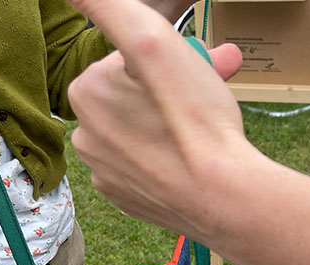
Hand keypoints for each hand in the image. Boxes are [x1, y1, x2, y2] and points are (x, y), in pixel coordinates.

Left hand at [67, 0, 244, 240]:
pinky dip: (164, 162)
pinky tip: (186, 164)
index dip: (162, 64)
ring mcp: (107, 175)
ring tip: (194, 138)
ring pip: (138, 133)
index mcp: (86, 95)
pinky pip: (144, 167)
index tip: (185, 77)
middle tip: (199, 106)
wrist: (223, 198)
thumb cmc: (195, 123)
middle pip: (130, 99)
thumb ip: (109, 9)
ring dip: (165, 128)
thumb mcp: (152, 41)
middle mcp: (87, 138)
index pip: (125, 62)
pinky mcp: (127, 201)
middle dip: (164, 95)